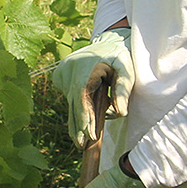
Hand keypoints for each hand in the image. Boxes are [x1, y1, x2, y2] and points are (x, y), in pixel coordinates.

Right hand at [53, 28, 134, 148]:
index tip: (88, 136)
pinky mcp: (59, 77)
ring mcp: (61, 74)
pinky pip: (69, 96)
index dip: (84, 119)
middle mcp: (67, 72)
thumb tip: (120, 113)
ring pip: (70, 102)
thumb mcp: (127, 69)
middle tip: (82, 147)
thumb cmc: (119, 55)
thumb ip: (123, 90)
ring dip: (78, 118)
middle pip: (73, 105)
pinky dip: (78, 106)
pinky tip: (87, 113)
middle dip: (78, 126)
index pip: (81, 100)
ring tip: (82, 141)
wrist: (106, 40)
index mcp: (83, 70)